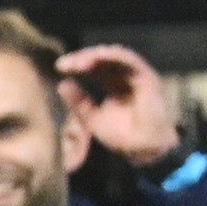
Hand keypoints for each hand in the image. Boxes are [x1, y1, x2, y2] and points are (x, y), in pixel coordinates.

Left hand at [56, 45, 181, 168]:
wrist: (144, 150)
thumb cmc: (123, 137)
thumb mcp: (92, 119)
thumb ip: (78, 102)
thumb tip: (62, 84)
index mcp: (115, 84)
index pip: (95, 67)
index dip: (78, 64)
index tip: (59, 67)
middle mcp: (126, 77)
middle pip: (103, 59)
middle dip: (82, 58)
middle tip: (63, 64)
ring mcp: (137, 75)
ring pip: (114, 55)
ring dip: (94, 55)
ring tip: (77, 62)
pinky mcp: (147, 76)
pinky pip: (129, 59)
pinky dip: (112, 56)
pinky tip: (95, 58)